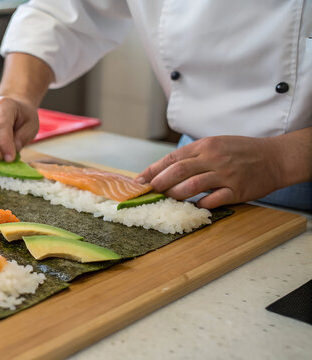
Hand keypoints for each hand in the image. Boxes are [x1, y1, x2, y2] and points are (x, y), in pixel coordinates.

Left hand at [136, 136, 282, 208]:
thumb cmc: (241, 152)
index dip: (153, 170)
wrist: (275, 157)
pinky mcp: (238, 190)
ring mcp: (226, 174)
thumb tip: (164, 170)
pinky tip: (194, 206)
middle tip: (150, 191)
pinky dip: (200, 204)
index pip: (172, 158)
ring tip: (168, 199)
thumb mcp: (215, 144)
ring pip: (192, 186)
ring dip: (176, 194)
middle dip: (159, 183)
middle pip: (178, 171)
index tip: (139, 181)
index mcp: (205, 146)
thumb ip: (193, 155)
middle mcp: (214, 158)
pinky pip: (214, 200)